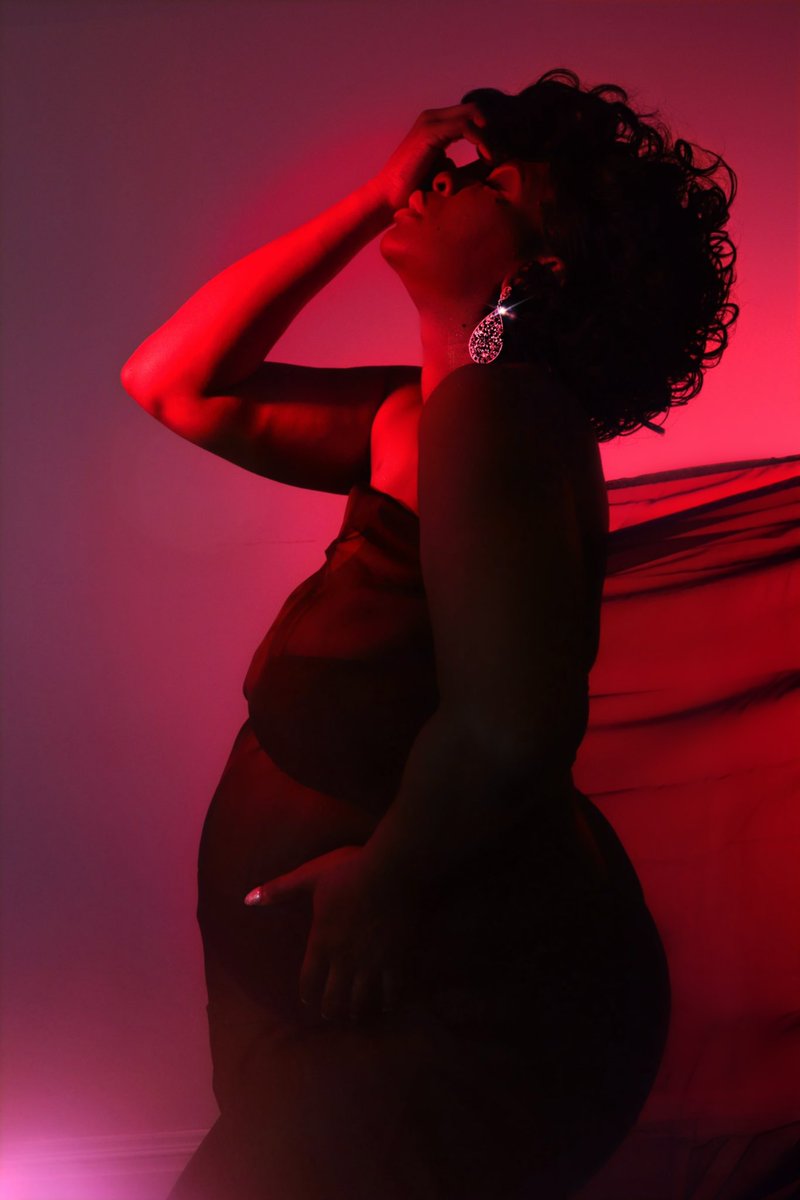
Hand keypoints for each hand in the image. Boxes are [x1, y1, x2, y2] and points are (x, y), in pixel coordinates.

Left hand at [244, 845, 423, 1024]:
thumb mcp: (309, 878)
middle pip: (334, 996)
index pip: (309, 978)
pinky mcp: (395, 958)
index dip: (307, 993)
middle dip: (331, 1008)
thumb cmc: (346, 873)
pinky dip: (389, 999)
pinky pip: (392, 987)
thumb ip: (279, 890)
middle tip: (331, 1013)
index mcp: (322, 942)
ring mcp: (371, 961)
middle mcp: (344, 959)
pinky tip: (388, 1005)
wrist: (388, 873)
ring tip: (356, 1016)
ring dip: (356, 1009)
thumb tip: (247, 898)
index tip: (307, 1001)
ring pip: (361, 997)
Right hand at [371, 103, 492, 213]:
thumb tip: (489, 169)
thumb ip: (466, 167)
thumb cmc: (415, 192)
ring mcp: (431, 122)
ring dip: (490, 135)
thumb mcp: (447, 175)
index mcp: (437, 124)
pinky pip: (466, 127)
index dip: (491, 130)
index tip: (502, 153)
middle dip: (495, 129)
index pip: (473, 114)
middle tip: (504, 153)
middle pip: (477, 109)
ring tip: (495, 158)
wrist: (387, 199)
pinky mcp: (429, 133)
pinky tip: (487, 159)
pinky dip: (481, 140)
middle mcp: (434, 118)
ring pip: (475, 114)